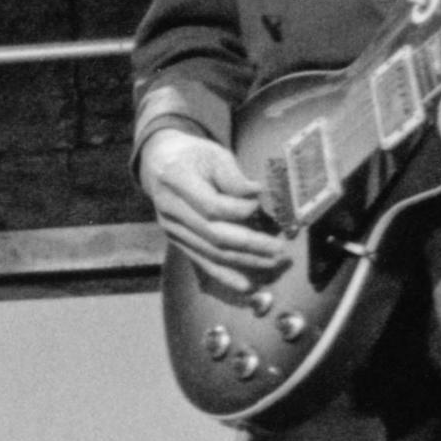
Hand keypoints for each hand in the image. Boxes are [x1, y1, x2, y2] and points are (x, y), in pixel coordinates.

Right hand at [140, 128, 291, 285]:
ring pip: (211, 253)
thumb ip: (234, 177)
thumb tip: (258, 195)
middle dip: (251, 245)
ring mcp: (172, 229)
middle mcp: (170, 209)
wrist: (161, 164)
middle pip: (214, 235)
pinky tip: (248, 286)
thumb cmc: (193, 156)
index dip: (240, 211)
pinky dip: (227, 276)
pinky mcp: (178, 242)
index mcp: (176, 179)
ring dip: (246, 262)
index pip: (211, 206)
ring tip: (274, 264)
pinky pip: (203, 263)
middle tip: (280, 249)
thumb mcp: (214, 154)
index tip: (261, 206)